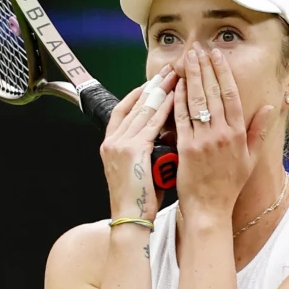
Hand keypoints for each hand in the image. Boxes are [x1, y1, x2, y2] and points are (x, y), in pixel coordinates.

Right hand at [101, 66, 177, 219]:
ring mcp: (120, 144)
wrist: (130, 220)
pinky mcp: (132, 151)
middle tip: (170, 68)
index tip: (156, 80)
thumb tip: (164, 134)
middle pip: (135, 103)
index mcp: (111, 144)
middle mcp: (112, 140)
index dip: (141, 92)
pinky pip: (151, 123)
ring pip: (143, 109)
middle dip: (154, 84)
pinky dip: (164, 107)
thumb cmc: (140, 200)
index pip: (125, 108)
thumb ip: (146, 149)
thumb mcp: (139, 168)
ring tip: (176, 73)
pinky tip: (177, 95)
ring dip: (161, 89)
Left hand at [172, 44, 276, 223]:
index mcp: (238, 135)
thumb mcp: (251, 158)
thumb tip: (268, 107)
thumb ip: (259, 131)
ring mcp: (203, 141)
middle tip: (198, 48)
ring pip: (196, 102)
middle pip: (213, 93)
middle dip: (205, 68)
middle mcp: (222, 135)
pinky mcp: (185, 149)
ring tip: (187, 58)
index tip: (217, 55)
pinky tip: (175, 85)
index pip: (231, 95)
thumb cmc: (230, 185)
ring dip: (191, 77)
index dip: (224, 72)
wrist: (210, 209)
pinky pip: (181, 119)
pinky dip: (178, 100)